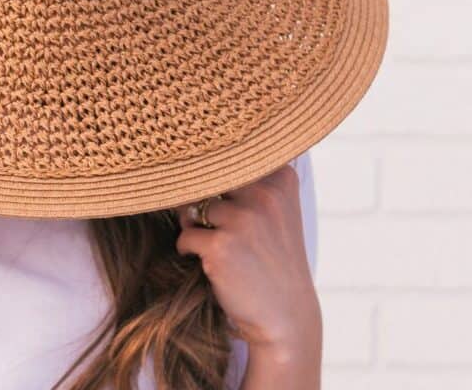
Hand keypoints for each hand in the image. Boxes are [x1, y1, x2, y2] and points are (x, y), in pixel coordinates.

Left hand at [175, 164, 321, 359]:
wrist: (285, 315)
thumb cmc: (273, 260)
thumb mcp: (275, 212)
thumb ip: (247, 183)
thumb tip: (190, 163)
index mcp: (281, 179)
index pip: (230, 157)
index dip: (215, 174)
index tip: (216, 190)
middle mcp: (264, 193)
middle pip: (206, 178)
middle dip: (199, 199)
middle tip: (209, 223)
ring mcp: (243, 219)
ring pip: (192, 207)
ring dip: (193, 226)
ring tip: (214, 245)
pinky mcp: (221, 246)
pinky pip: (186, 236)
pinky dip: (190, 250)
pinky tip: (211, 263)